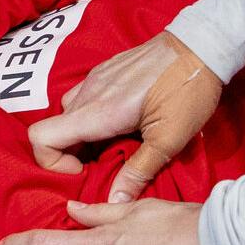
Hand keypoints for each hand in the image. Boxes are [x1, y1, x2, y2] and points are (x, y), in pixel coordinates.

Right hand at [27, 31, 220, 202]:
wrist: (203, 44)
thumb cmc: (189, 91)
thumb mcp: (169, 138)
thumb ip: (138, 170)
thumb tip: (115, 200)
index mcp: (99, 111)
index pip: (41, 137)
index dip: (52, 162)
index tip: (83, 170)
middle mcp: (89, 92)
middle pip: (54, 128)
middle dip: (71, 152)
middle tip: (104, 163)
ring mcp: (96, 77)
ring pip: (69, 113)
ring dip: (82, 134)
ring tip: (114, 143)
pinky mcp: (106, 69)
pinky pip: (84, 97)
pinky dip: (92, 116)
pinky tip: (123, 121)